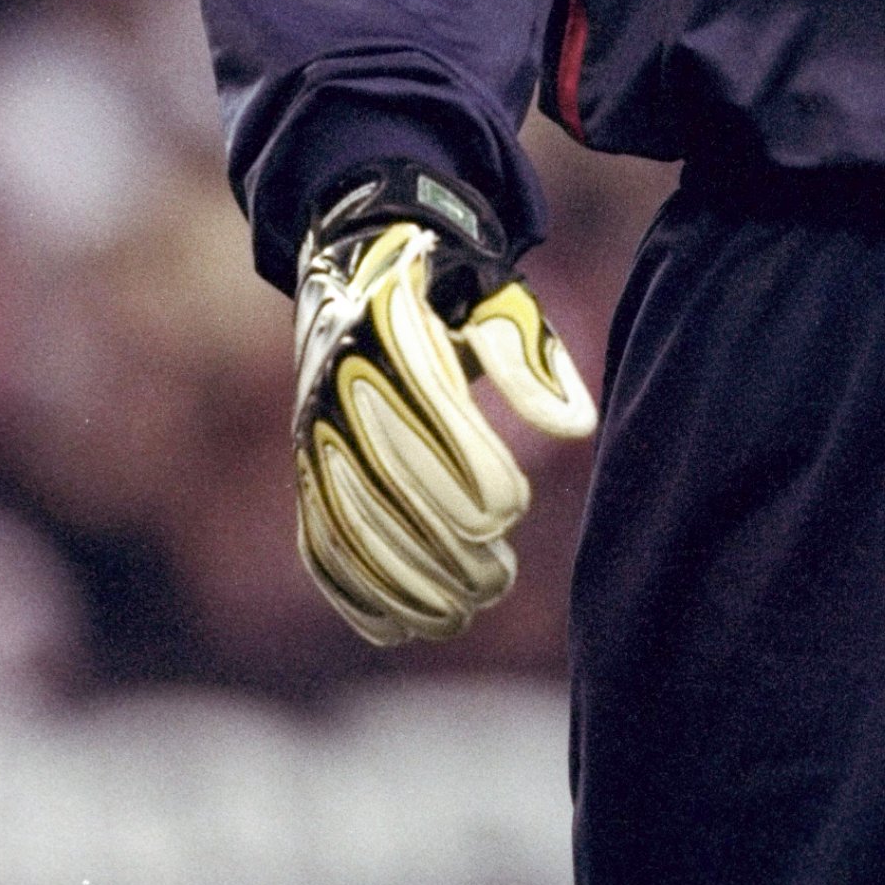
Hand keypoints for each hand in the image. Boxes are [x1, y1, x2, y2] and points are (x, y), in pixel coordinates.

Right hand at [291, 164, 595, 645]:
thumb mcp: (499, 303)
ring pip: (348, 520)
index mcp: (392, 331)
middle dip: (437, 541)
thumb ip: (533, 363)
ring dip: (400, 580)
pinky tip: (396, 629)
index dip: (465, 469)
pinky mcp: (306, 464)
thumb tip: (578, 430)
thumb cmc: (454, 287)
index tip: (510, 512)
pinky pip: (318, 536)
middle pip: (385, 480)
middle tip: (495, 582)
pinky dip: (352, 590)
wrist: (361, 255)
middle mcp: (340, 383)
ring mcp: (314, 430)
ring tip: (459, 613)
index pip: (427, 414)